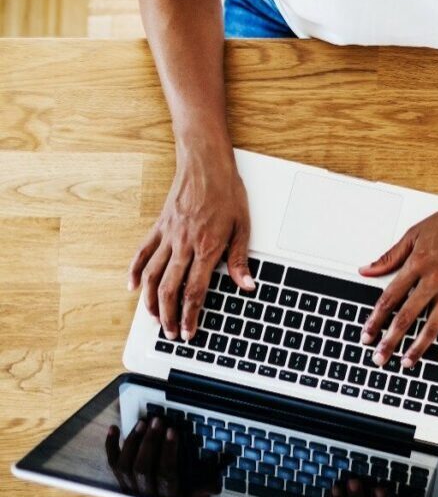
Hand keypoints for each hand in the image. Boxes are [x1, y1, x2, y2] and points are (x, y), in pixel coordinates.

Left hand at [105, 416, 223, 496]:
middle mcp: (145, 496)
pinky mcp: (121, 485)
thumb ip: (203, 493)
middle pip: (142, 467)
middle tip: (157, 421)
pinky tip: (114, 429)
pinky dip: (111, 446)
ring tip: (142, 423)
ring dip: (133, 442)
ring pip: (125, 466)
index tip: (173, 431)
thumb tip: (212, 484)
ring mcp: (130, 490)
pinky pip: (112, 465)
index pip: (166, 473)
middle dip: (149, 442)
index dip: (168, 451)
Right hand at [128, 152, 252, 341]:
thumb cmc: (227, 192)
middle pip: (169, 288)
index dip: (191, 315)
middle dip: (169, 316)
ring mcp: (168, 235)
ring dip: (150, 301)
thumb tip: (247, 285)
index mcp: (207, 247)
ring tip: (153, 319)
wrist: (205, 163)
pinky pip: (142, 252)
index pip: (195, 291)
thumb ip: (240, 259)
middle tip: (171, 333)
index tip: (189, 332)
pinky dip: (133, 271)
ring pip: (151, 275)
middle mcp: (184, 244)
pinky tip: (131, 287)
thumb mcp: (243, 226)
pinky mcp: (158, 226)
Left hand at [359, 183, 437, 367]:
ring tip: (408, 362)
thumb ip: (390, 256)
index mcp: (417, 264)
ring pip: (434, 325)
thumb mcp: (414, 233)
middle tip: (380, 358)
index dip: (375, 320)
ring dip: (419, 347)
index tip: (367, 335)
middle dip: (391, 341)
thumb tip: (367, 270)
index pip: (390, 298)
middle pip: (408, 317)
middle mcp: (434, 279)